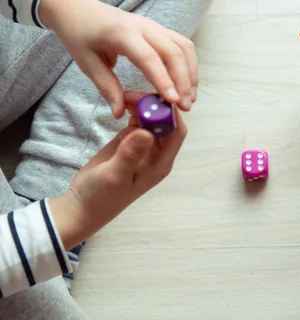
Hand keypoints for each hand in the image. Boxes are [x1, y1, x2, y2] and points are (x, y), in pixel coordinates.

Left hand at [40, 0, 197, 117]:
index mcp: (121, 33)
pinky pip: (182, 45)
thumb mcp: (87, 63)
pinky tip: (186, 84)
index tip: (173, 102)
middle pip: (174, 52)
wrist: (80, 10)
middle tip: (185, 107)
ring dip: (191, 74)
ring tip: (190, 98)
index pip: (149, 58)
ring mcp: (154, 26)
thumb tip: (120, 113)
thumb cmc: (81, 34)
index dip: (164, 80)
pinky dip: (189, 66)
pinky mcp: (160, 30)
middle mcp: (143, 26)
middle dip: (183, 81)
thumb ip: (107, 88)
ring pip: (184, 47)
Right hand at [49, 91, 187, 249]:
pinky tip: (122, 102)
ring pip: (151, 118)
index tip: (152, 100)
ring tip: (124, 95)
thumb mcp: (114, 175)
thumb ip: (130, 155)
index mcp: (161, 163)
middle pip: (166, 122)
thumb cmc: (101, 196)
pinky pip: (137, 120)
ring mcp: (143, 146)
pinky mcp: (129, 142)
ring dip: (142, 105)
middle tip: (133, 93)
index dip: (169, 114)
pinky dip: (133, 109)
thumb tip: (146, 132)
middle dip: (154, 106)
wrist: (82, 205)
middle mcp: (157, 153)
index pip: (176, 132)